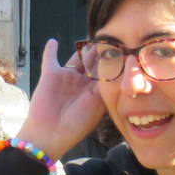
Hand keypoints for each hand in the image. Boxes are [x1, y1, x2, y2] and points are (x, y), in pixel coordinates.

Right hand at [17, 39, 106, 159]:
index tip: (125, 50)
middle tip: (112, 39)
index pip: (107, 72)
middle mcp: (82, 84)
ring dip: (84, 49)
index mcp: (95, 92)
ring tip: (93, 39)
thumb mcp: (97, 105)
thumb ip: (105, 86)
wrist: (50, 134)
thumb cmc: (76, 124)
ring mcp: (67, 78)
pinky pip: (50, 59)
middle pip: (93, 62)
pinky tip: (53, 41)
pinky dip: (50, 50)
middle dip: (102, 52)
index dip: (114, 63)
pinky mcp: (50, 75)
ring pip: (77, 58)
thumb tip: (117, 67)